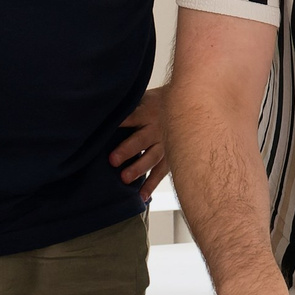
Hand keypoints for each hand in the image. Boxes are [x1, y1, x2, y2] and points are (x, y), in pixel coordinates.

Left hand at [111, 86, 169, 200]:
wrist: (190, 104)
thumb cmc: (159, 102)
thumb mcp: (145, 98)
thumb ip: (131, 107)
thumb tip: (104, 112)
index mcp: (147, 111)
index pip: (130, 117)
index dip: (119, 123)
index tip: (105, 131)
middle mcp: (156, 128)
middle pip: (140, 140)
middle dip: (127, 150)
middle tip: (113, 160)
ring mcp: (165, 144)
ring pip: (151, 158)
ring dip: (139, 168)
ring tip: (125, 179)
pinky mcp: (170, 156)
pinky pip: (160, 172)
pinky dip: (151, 184)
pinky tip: (141, 196)